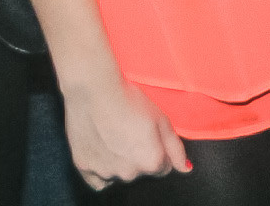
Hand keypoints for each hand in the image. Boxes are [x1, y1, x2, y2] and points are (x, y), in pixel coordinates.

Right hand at [63, 76, 190, 191]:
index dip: (157, 149)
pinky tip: (102, 152)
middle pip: (141, 171)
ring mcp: (105, 172)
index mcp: (151, 162)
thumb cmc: (128, 100)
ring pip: (119, 174)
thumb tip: (185, 169)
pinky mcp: (84, 167)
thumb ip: (176, 148)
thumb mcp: (161, 119)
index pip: (162, 167)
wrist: (93, 90)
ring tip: (114, 135)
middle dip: (139, 156)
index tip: (148, 134)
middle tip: (130, 130)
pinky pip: (97, 180)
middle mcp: (129, 173)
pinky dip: (101, 170)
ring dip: (120, 162)